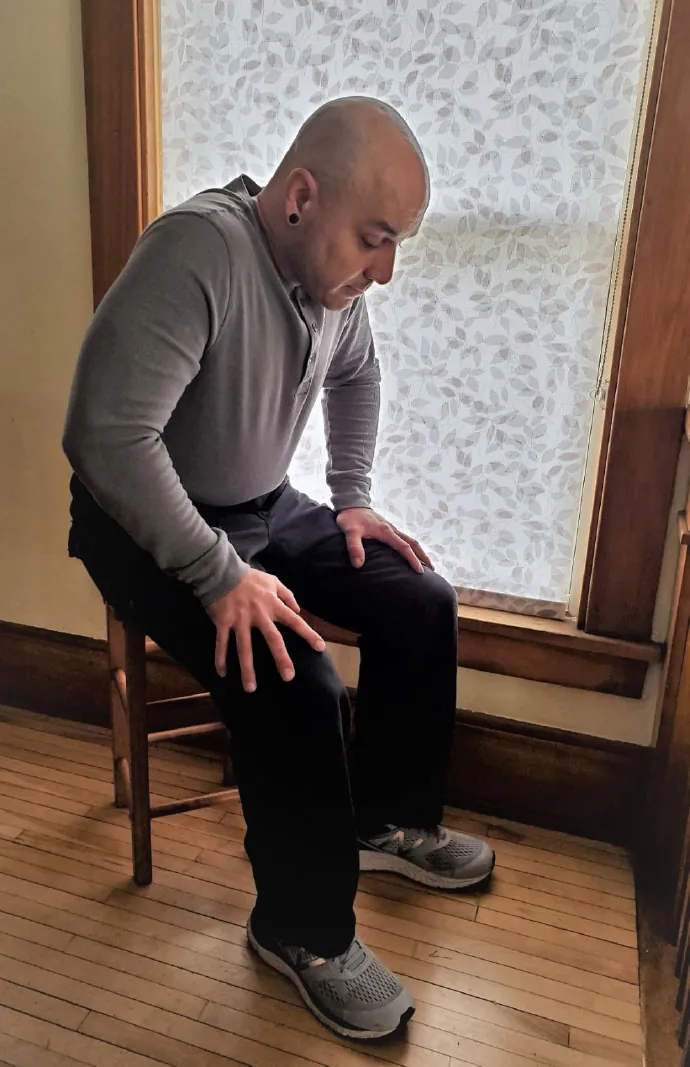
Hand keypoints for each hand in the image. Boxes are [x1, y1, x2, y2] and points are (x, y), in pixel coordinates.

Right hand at [206, 570, 324, 690]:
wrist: (221, 571)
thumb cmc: (249, 577)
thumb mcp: (272, 581)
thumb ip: (287, 595)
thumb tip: (299, 610)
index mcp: (273, 605)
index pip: (295, 621)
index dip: (308, 634)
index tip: (320, 648)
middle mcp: (258, 614)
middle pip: (273, 639)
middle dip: (281, 658)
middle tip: (288, 677)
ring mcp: (240, 620)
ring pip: (244, 648)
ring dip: (247, 669)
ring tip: (251, 688)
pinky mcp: (223, 622)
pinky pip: (222, 643)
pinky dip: (221, 658)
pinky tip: (223, 674)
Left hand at [336, 508, 432, 572]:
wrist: (350, 502)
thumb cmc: (350, 517)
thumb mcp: (350, 531)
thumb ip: (354, 547)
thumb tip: (358, 565)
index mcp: (386, 531)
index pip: (404, 547)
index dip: (412, 559)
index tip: (420, 571)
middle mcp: (392, 529)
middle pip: (413, 543)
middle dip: (423, 556)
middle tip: (432, 570)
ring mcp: (391, 528)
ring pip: (410, 540)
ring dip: (419, 552)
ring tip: (426, 564)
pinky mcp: (387, 528)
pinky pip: (404, 539)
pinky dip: (411, 547)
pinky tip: (409, 553)